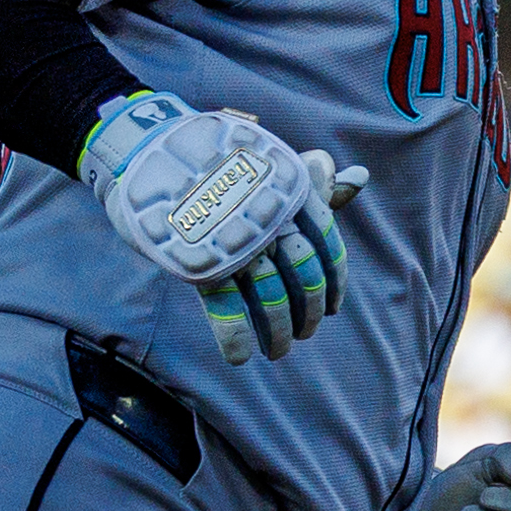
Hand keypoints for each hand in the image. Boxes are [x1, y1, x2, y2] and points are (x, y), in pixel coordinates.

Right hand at [79, 91, 365, 367]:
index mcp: (288, 191)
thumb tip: (360, 177)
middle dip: (310, 310)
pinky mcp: (201, 259)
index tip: (334, 308)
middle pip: (304, 273)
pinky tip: (239, 357)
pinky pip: (225, 305)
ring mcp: (235, 239)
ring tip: (278, 352)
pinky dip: (234, 336)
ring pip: (270, 295)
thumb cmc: (216, 166)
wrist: (150, 153)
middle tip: (305, 333)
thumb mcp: (268, 168)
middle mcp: (267, 216)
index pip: (327, 242)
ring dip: (279, 332)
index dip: (334, 279)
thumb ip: (314, 182)